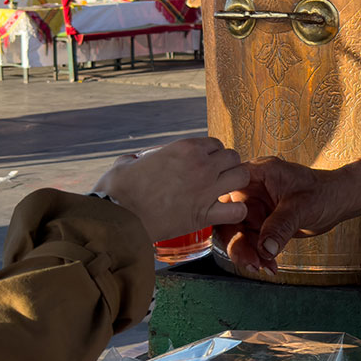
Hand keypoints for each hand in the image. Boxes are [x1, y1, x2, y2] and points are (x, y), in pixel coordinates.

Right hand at [91, 137, 250, 243]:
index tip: (206, 163)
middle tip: (217, 177)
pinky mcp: (205, 215)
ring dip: (235, 183)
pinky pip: (237, 210)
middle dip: (227, 166)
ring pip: (242, 177)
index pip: (216, 143)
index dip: (213, 154)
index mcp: (184, 148)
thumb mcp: (127, 163)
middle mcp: (201, 166)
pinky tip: (225, 212)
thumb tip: (134, 161)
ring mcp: (206, 190)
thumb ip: (138, 158)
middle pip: (233, 157)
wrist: (118, 217)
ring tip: (224, 191)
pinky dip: (235, 211)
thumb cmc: (119, 190)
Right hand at [215, 157, 335, 273]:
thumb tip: (265, 248)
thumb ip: (281, 226)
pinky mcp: (261, 224)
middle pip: (228, 217)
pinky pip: (251, 242)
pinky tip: (270, 266)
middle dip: (237, 242)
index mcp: (257, 174)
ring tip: (262, 267)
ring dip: (247, 253)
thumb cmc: (323, 192)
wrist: (338, 203)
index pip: (226, 188)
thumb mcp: (302, 207)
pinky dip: (258, 256)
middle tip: (251, 261)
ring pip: (237, 234)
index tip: (230, 232)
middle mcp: (251, 191)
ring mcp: (255, 208)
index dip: (220, 209)